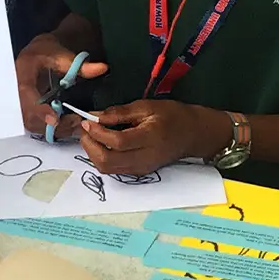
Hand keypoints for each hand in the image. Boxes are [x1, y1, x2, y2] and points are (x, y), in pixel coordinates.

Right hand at [15, 35, 108, 140]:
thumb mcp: (63, 54)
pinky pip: (35, 124)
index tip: (54, 119)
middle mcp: (16, 88)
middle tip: (75, 122)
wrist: (37, 54)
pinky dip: (52, 128)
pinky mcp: (26, 109)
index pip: (25, 92)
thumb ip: (80, 64)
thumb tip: (101, 68)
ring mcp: (19, 101)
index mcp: (23, 70)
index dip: (38, 109)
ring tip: (75, 124)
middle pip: (26, 114)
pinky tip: (69, 125)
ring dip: (53, 128)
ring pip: (31, 122)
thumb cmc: (47, 52)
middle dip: (50, 123)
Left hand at [80, 101, 225, 174]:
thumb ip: (119, 113)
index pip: (117, 142)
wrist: (194, 135)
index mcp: (149, 138)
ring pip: (108, 169)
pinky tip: (101, 144)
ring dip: (93, 154)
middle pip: (108, 161)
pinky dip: (102, 158)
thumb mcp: (147, 106)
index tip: (86, 121)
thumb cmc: (172, 116)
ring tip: (90, 136)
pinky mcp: (140, 172)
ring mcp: (142, 168)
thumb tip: (95, 116)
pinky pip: (114, 169)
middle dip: (89, 146)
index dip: (97, 132)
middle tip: (84, 130)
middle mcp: (145, 158)